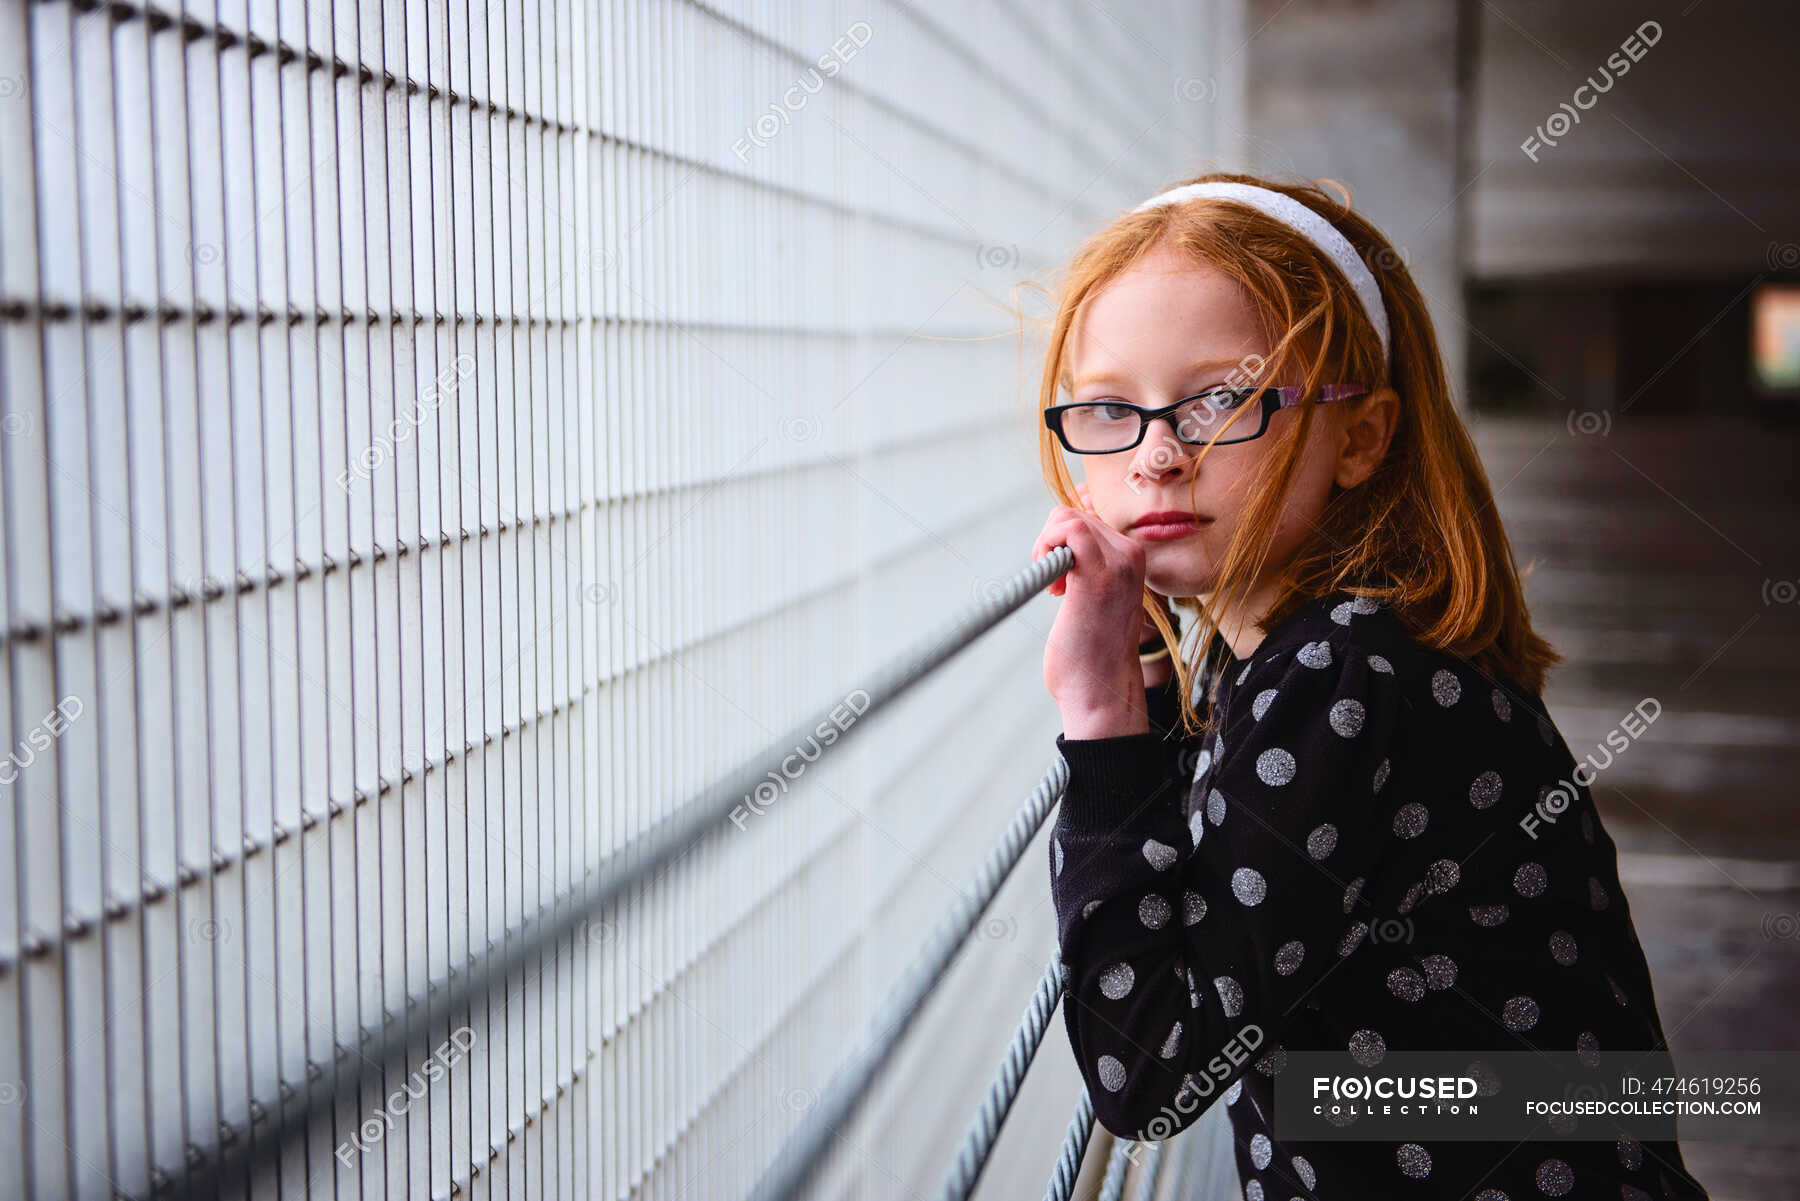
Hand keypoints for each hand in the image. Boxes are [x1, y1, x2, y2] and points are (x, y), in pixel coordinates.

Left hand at [1033, 498, 1149, 738]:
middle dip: (1051, 542)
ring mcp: (1116, 565)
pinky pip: (1066, 531)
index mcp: (1133, 558)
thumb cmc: (1092, 650)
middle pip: (1074, 514)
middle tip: (1054, 582)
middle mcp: (1130, 556)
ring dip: (1046, 546)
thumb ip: (1089, 565)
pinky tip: (1053, 585)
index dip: (1062, 538)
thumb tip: (1061, 537)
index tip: (1059, 573)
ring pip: (1067, 517)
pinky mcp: (1095, 579)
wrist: (1101, 691)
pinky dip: (1045, 548)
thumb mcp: (1099, 596)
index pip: (1088, 518)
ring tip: (1055, 584)